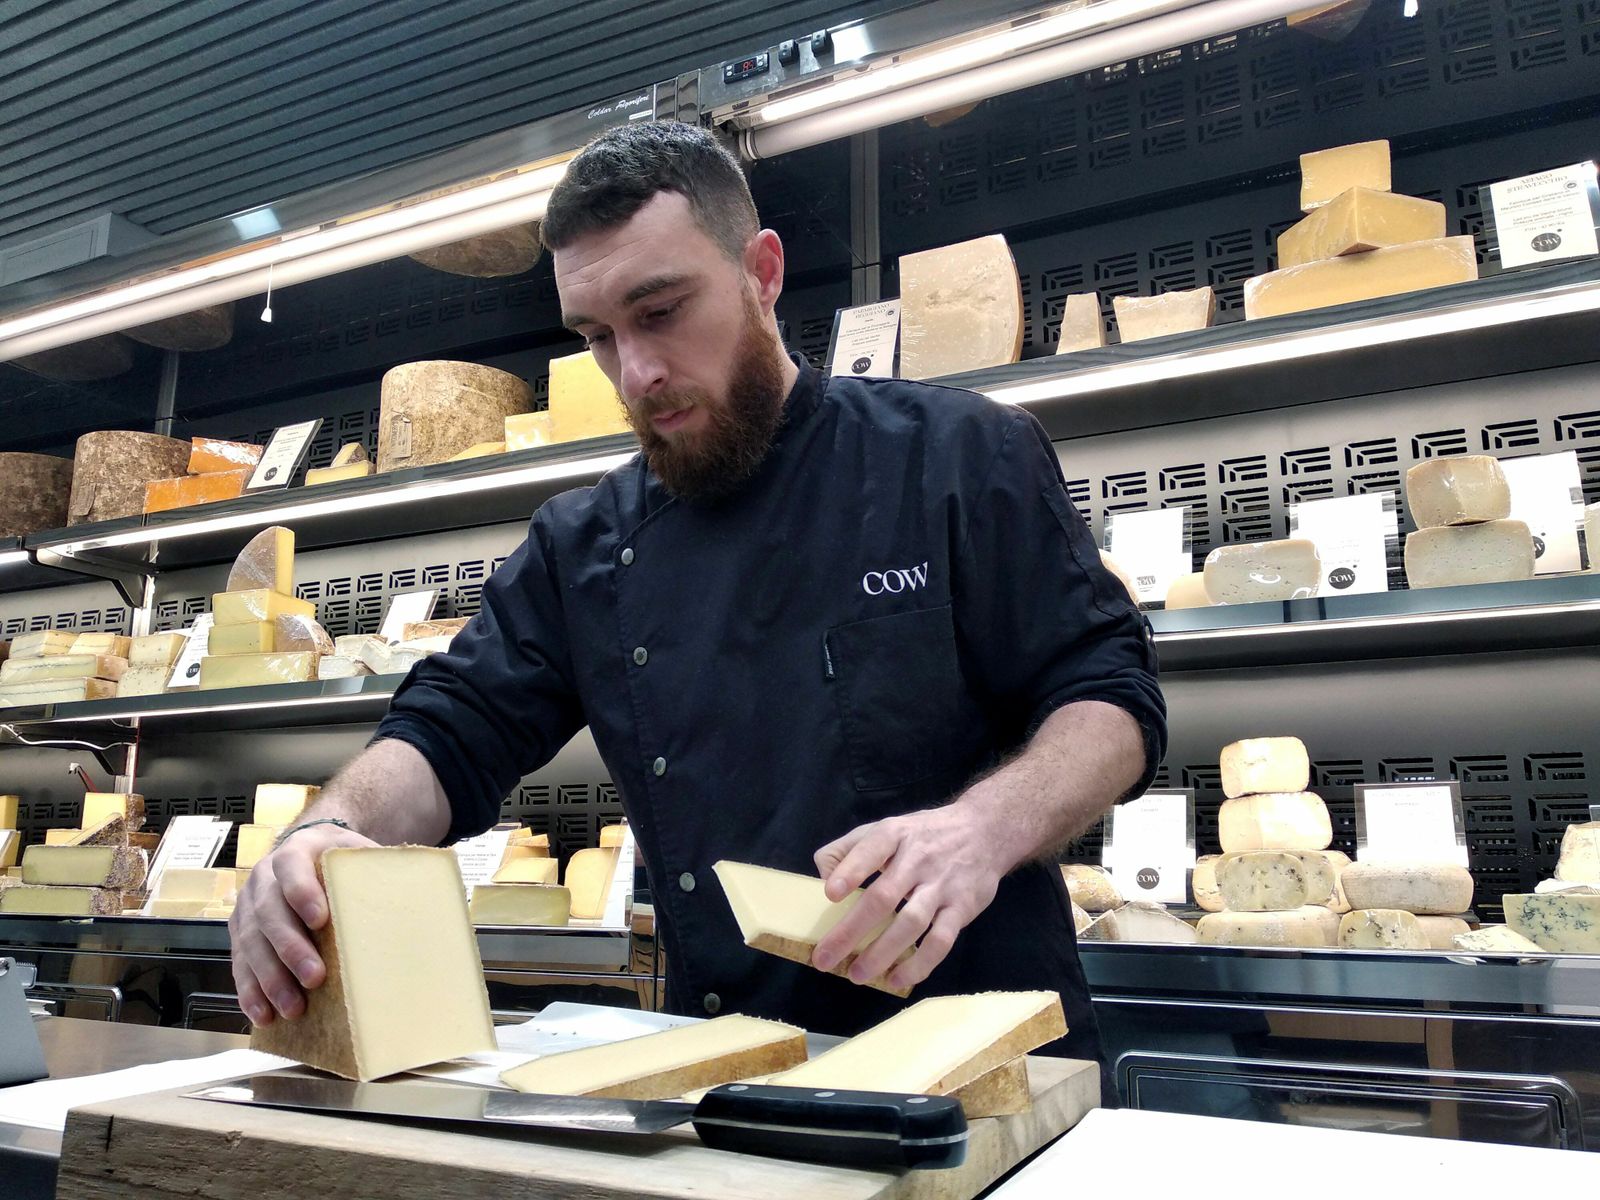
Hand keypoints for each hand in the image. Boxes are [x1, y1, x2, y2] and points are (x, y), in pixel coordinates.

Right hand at [229, 821, 375, 1025]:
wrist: (315, 852)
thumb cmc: (345, 862)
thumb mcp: (361, 856)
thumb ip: (379, 872)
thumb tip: (420, 901)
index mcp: (297, 849)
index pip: (292, 866)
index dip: (302, 892)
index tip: (321, 919)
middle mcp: (264, 876)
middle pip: (269, 911)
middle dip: (291, 947)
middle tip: (315, 977)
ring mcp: (247, 906)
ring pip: (250, 942)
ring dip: (271, 978)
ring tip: (293, 1008)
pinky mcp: (240, 933)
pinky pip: (240, 963)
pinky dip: (251, 991)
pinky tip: (264, 1014)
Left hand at [811, 805, 1004, 992]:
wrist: (984, 832)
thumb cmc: (922, 836)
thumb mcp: (885, 828)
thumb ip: (848, 849)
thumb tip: (823, 879)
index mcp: (895, 834)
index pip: (871, 849)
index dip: (850, 871)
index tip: (830, 894)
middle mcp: (919, 859)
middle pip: (884, 897)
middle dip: (852, 930)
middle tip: (825, 958)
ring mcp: (942, 885)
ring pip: (911, 923)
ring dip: (882, 953)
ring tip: (856, 974)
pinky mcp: (962, 908)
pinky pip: (941, 941)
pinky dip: (919, 963)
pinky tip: (898, 978)